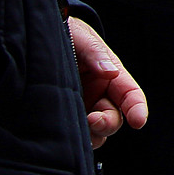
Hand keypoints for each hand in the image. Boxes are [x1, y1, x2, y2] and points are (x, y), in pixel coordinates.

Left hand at [68, 16, 146, 148]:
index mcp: (110, 75)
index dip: (137, 108)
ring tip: (75, 129)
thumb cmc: (65, 34)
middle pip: (114, 119)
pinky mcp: (65, 118)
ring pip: (97, 133)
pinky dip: (75, 140)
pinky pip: (76, 137)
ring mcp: (82, 109)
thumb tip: (110, 72)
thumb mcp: (79, 37)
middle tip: (92, 120)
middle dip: (107, 123)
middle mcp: (99, 95)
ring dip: (91, 135)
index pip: (130, 94)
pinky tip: (64, 134)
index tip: (138, 121)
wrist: (36, 40)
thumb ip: (94, 53)